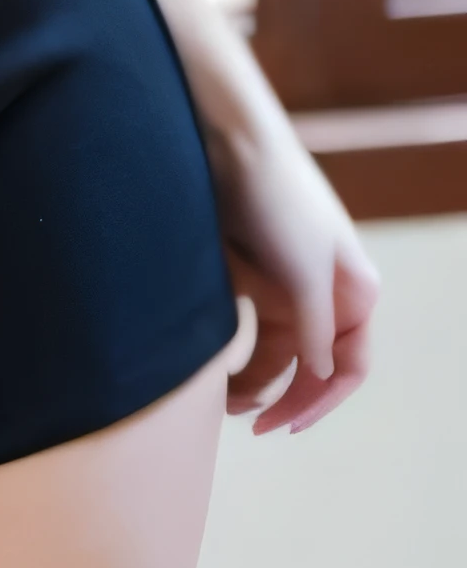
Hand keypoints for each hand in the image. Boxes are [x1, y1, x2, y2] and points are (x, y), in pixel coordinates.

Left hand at [206, 103, 379, 433]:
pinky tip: (213, 367)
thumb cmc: (278, 200)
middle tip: (248, 424)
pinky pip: (249, 327)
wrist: (231, 141)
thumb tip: (322, 372)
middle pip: (312, 365)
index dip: (320, 401)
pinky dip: (235, 351)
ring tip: (222, 401)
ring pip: (276, 351)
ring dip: (255, 380)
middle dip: (284, 396)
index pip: (350, 367)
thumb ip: (315, 327)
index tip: (283, 426)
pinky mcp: (252, 272)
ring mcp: (287, 284)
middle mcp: (326, 293)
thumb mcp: (303, 272)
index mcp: (355, 293)